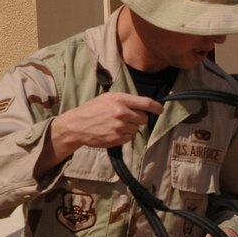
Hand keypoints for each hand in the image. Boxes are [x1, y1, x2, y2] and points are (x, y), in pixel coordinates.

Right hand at [36, 92, 163, 174]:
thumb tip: (144, 105)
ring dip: (131, 127)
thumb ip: (125, 100)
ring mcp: (120, 127)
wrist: (77, 125)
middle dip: (138, 118)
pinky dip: (125, 136)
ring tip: (117, 124)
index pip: (145, 103)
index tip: (160, 109)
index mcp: (120, 100)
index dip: (156, 107)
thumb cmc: (93, 109)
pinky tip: (114, 131)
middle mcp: (121, 113)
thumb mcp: (108, 98)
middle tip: (126, 117)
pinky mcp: (117, 138)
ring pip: (137, 129)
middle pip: (144, 118)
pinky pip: (130, 138)